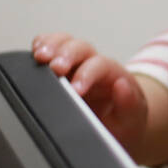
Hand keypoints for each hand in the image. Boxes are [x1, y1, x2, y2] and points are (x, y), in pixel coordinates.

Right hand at [31, 32, 151, 157]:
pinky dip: (41, 45)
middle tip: (55, 68)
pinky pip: (50, 46)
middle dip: (67, 55)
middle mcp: (93, 63)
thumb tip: (122, 86)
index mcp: (112, 74)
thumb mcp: (132, 119)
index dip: (86, 74)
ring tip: (39, 56)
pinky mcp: (60, 66)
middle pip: (81, 48)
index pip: (100, 66)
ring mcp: (75, 62)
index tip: (76, 90)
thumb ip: (130, 104)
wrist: (117, 124)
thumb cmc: (123, 121)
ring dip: (51, 46)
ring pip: (64, 42)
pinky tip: (34, 51)